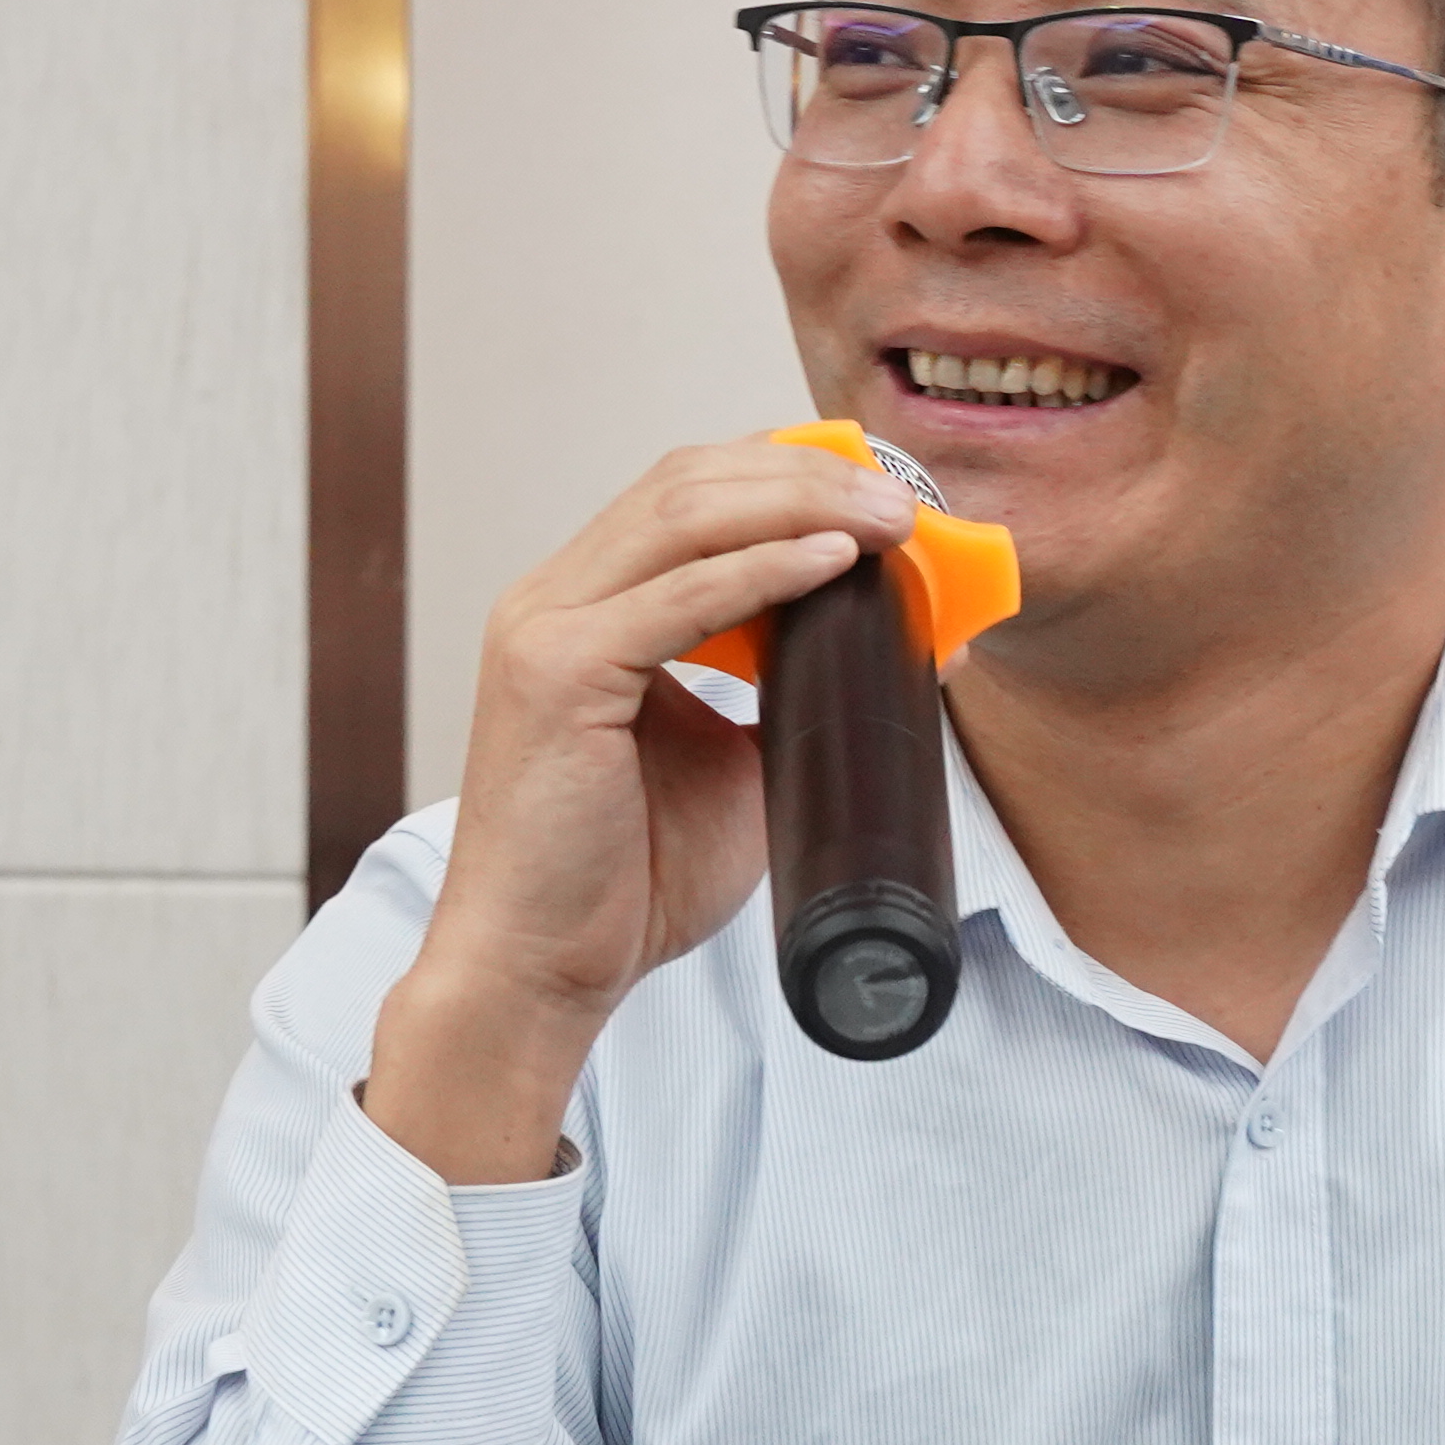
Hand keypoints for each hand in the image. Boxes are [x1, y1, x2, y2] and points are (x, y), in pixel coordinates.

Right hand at [364, 441, 923, 1181]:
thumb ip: (782, 694)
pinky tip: (831, 560)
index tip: (884, 494)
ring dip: (799, 504)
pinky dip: (763, 568)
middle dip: (806, 474)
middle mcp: (553, 600)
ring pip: (683, 517)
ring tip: (889, 521)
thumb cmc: (623, 882)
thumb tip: (885, 652)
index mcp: (585, 609)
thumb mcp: (731, 764)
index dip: (788, 473)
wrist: (541, 970)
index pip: (688, 495)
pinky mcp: (554, 674)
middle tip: (903, 499)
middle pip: (687, 482)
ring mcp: (544, 629)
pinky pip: (678, 597)